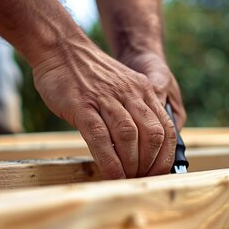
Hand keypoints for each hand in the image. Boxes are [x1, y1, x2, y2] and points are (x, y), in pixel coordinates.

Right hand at [32, 38, 176, 178]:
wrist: (60, 47)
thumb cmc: (88, 74)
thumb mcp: (122, 85)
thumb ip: (134, 109)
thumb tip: (141, 146)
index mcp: (143, 90)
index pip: (167, 128)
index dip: (166, 156)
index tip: (158, 173)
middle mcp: (130, 94)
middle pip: (152, 135)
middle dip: (150, 165)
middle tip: (141, 180)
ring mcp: (106, 99)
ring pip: (129, 137)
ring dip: (131, 165)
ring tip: (127, 180)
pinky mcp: (82, 106)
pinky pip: (101, 137)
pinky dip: (109, 161)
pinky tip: (111, 174)